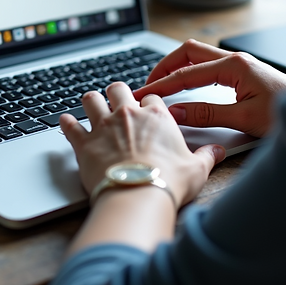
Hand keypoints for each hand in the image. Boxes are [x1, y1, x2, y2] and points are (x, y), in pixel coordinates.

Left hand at [59, 82, 225, 208]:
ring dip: (91, 102)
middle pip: (118, 89)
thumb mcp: (197, 169)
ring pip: (91, 99)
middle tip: (118, 102)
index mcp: (157, 117)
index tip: (148, 112)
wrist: (138, 195)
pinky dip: (67, 123)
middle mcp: (128, 115)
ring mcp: (104, 126)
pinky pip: (70, 126)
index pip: (152, 98)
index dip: (149, 105)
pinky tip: (66, 122)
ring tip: (92, 105)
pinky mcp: (84, 143)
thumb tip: (219, 151)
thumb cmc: (169, 181)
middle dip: (117, 94)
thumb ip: (208, 156)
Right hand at [133, 39, 285, 137]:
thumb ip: (207, 114)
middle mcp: (236, 60)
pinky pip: (209, 67)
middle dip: (164, 67)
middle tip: (147, 85)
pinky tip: (186, 87)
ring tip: (160, 85)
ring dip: (177, 68)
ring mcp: (241, 65)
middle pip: (188, 53)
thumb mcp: (244, 118)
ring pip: (198, 57)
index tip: (143, 95)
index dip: (161, 85)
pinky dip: (191, 74)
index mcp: (234, 66)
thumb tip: (176, 112)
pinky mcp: (245, 74)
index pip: (186, 73)